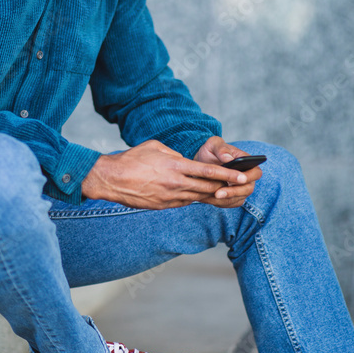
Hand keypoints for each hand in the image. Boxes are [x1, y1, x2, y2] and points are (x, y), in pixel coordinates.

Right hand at [81, 137, 256, 208]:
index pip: (209, 172)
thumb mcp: (156, 146)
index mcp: (176, 166)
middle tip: (240, 185)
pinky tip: (200, 195)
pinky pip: (185, 203)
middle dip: (226, 187)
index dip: (228, 174)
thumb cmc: (132, 159)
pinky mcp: (163, 206)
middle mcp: (176, 184)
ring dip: (212, 194)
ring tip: (225, 191)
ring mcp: (170, 197)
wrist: (111, 179)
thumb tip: (184, 160)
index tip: (242, 176)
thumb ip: (174, 153)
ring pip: (199, 197)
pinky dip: (195, 198)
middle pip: (209, 188)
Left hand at [193, 136, 261, 206]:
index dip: (248, 178)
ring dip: (224, 199)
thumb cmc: (210, 152)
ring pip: (238, 199)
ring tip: (210, 196)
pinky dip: (219, 203)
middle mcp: (247, 178)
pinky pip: (229, 204)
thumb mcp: (213, 144)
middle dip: (233, 192)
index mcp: (248, 163)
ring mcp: (241, 189)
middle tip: (218, 193)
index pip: (256, 172)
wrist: (200, 164)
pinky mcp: (233, 198)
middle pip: (248, 189)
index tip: (234, 179)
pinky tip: (207, 199)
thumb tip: (229, 158)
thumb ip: (221, 148)